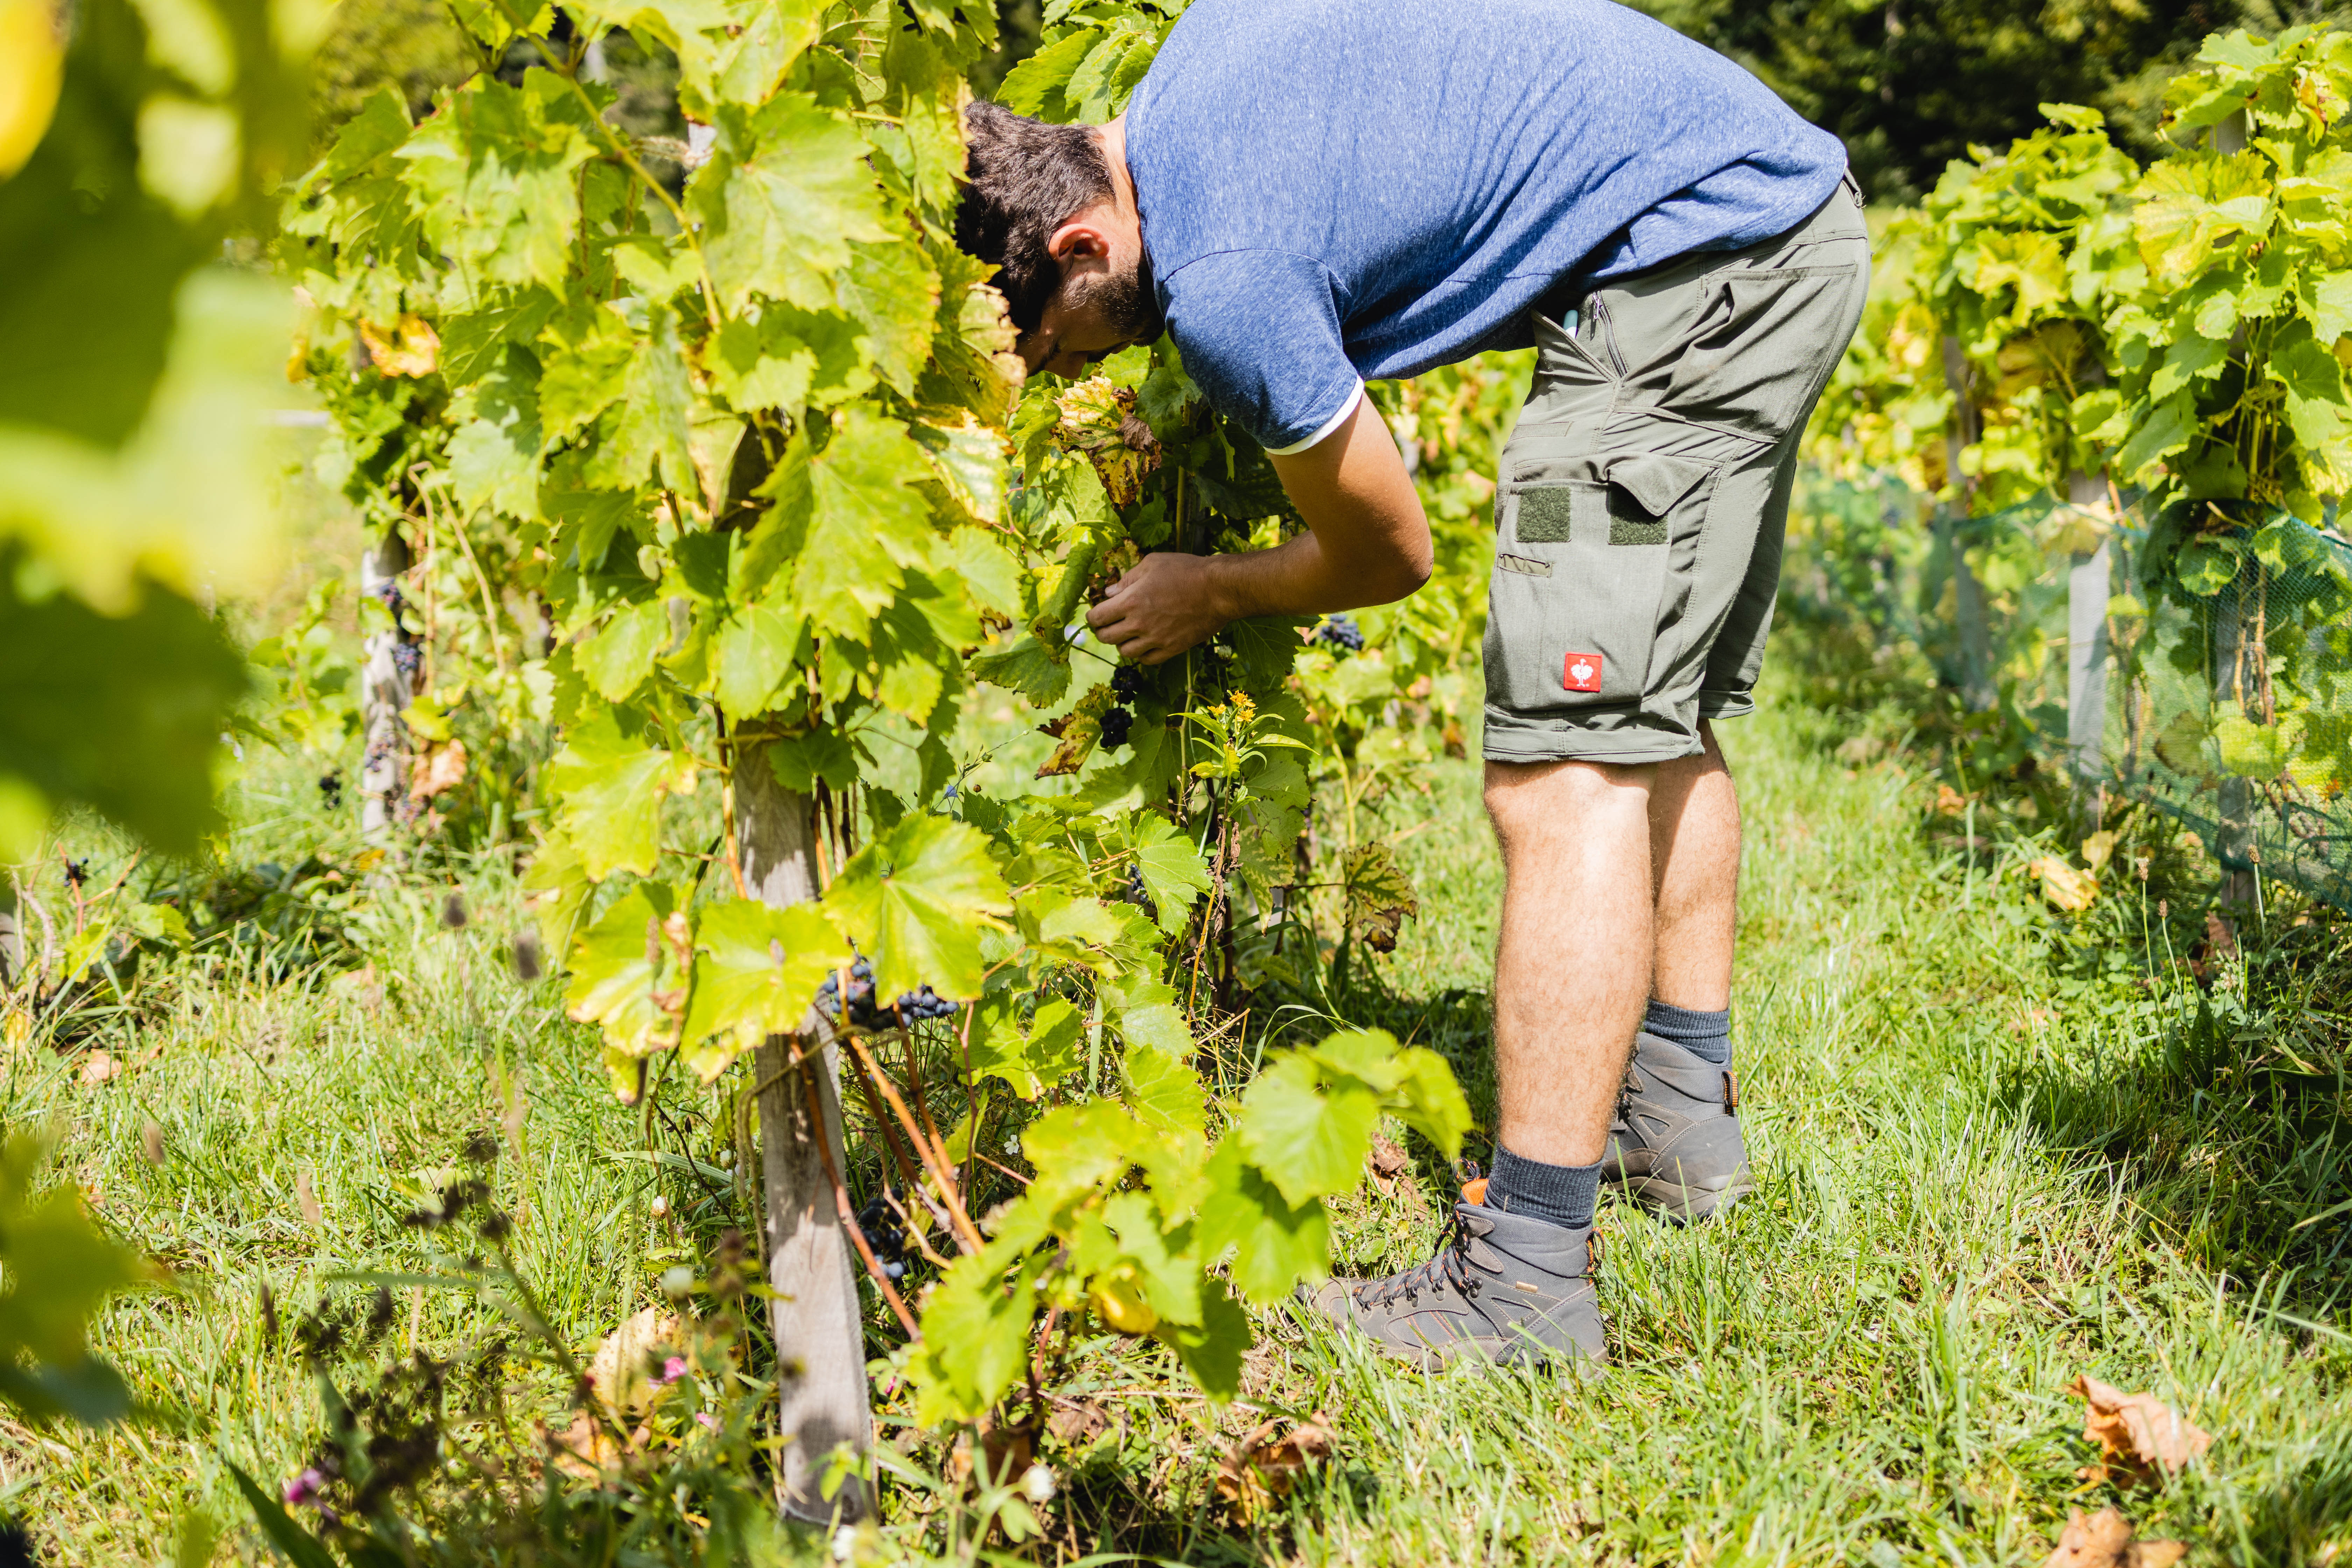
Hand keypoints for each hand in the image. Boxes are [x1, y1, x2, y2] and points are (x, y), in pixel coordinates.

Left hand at [1084, 552, 1228, 665]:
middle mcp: (1139, 624)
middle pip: (1107, 637)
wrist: (1218, 590)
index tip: (1096, 614)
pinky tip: (1144, 644)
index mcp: (1130, 601)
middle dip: (1102, 631)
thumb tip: (1109, 593)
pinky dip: (1141, 654)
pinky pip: (1147, 660)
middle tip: (1106, 625)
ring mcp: (1155, 639)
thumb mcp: (1152, 563)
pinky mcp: (1171, 649)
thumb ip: (1127, 579)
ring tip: (1127, 634)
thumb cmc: (1185, 571)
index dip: (1092, 617)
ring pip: (1125, 652)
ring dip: (1122, 643)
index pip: (1097, 618)